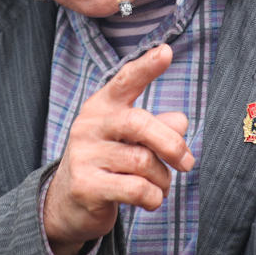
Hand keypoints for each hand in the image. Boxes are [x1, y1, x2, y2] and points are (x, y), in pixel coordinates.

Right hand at [43, 44, 194, 254]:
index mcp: (102, 106)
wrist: (68, 203)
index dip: (146, 66)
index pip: (125, 80)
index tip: (167, 51)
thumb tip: (181, 121)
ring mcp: (84, 155)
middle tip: (187, 162)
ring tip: (160, 186)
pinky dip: (153, 197)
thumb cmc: (108, 164)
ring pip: (143, 162)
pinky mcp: (86, 186)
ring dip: (163, 179)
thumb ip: (156, 128)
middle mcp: (90, 125)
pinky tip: (150, 200)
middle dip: (171, 144)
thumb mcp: (130, 141)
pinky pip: (136, 189)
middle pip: (140, 123)